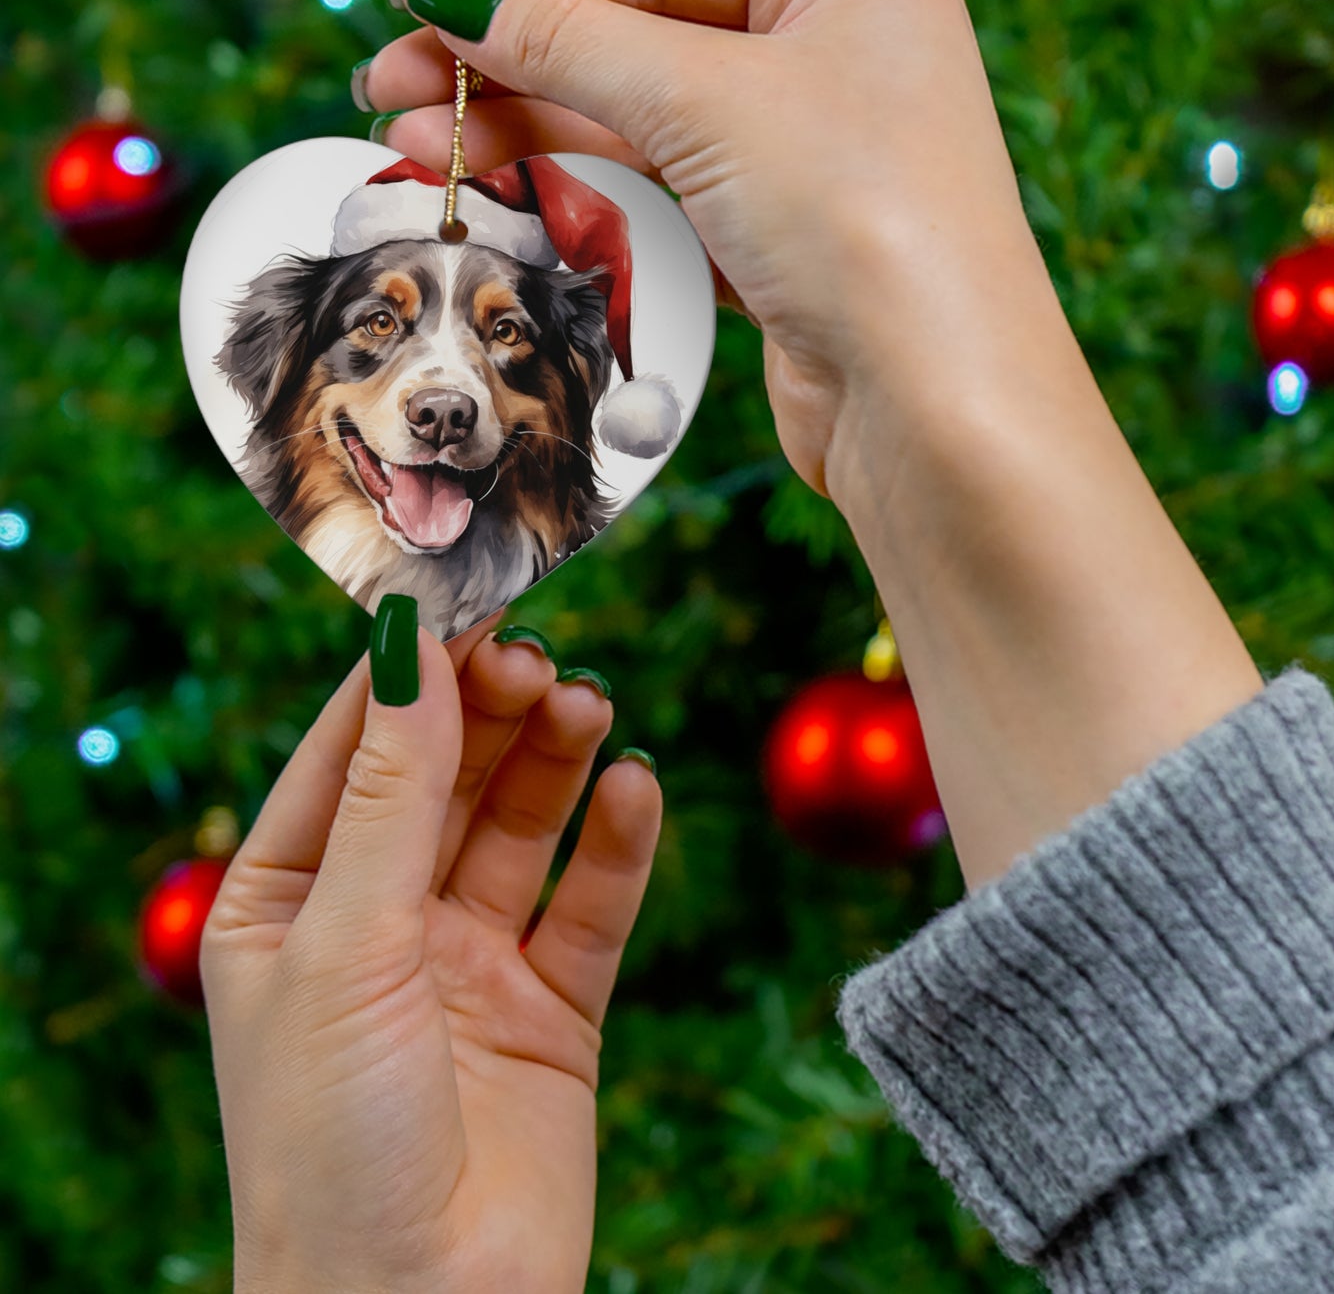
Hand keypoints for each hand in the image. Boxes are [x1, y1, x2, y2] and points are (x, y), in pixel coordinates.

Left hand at [201, 616, 660, 1293]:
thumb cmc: (331, 1142)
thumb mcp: (345, 944)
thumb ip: (390, 793)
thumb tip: (407, 646)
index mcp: (288, 902)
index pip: (351, 752)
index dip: (409, 676)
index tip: (467, 600)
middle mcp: (380, 923)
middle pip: (447, 778)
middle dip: (491, 712)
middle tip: (540, 658)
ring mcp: (469, 963)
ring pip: (522, 827)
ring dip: (556, 761)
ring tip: (590, 707)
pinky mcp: (552, 1008)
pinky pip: (591, 905)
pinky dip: (617, 844)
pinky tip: (636, 788)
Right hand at [363, 0, 1261, 889]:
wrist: (937, 408)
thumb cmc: (864, 221)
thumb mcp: (706, 101)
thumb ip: (569, 41)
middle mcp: (834, 54)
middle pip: (636, 39)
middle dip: (510, 66)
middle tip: (391, 89)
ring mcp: (808, 155)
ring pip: (640, 127)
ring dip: (529, 137)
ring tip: (415, 149)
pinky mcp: (781, 244)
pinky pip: (662, 199)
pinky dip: (583, 198)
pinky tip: (501, 196)